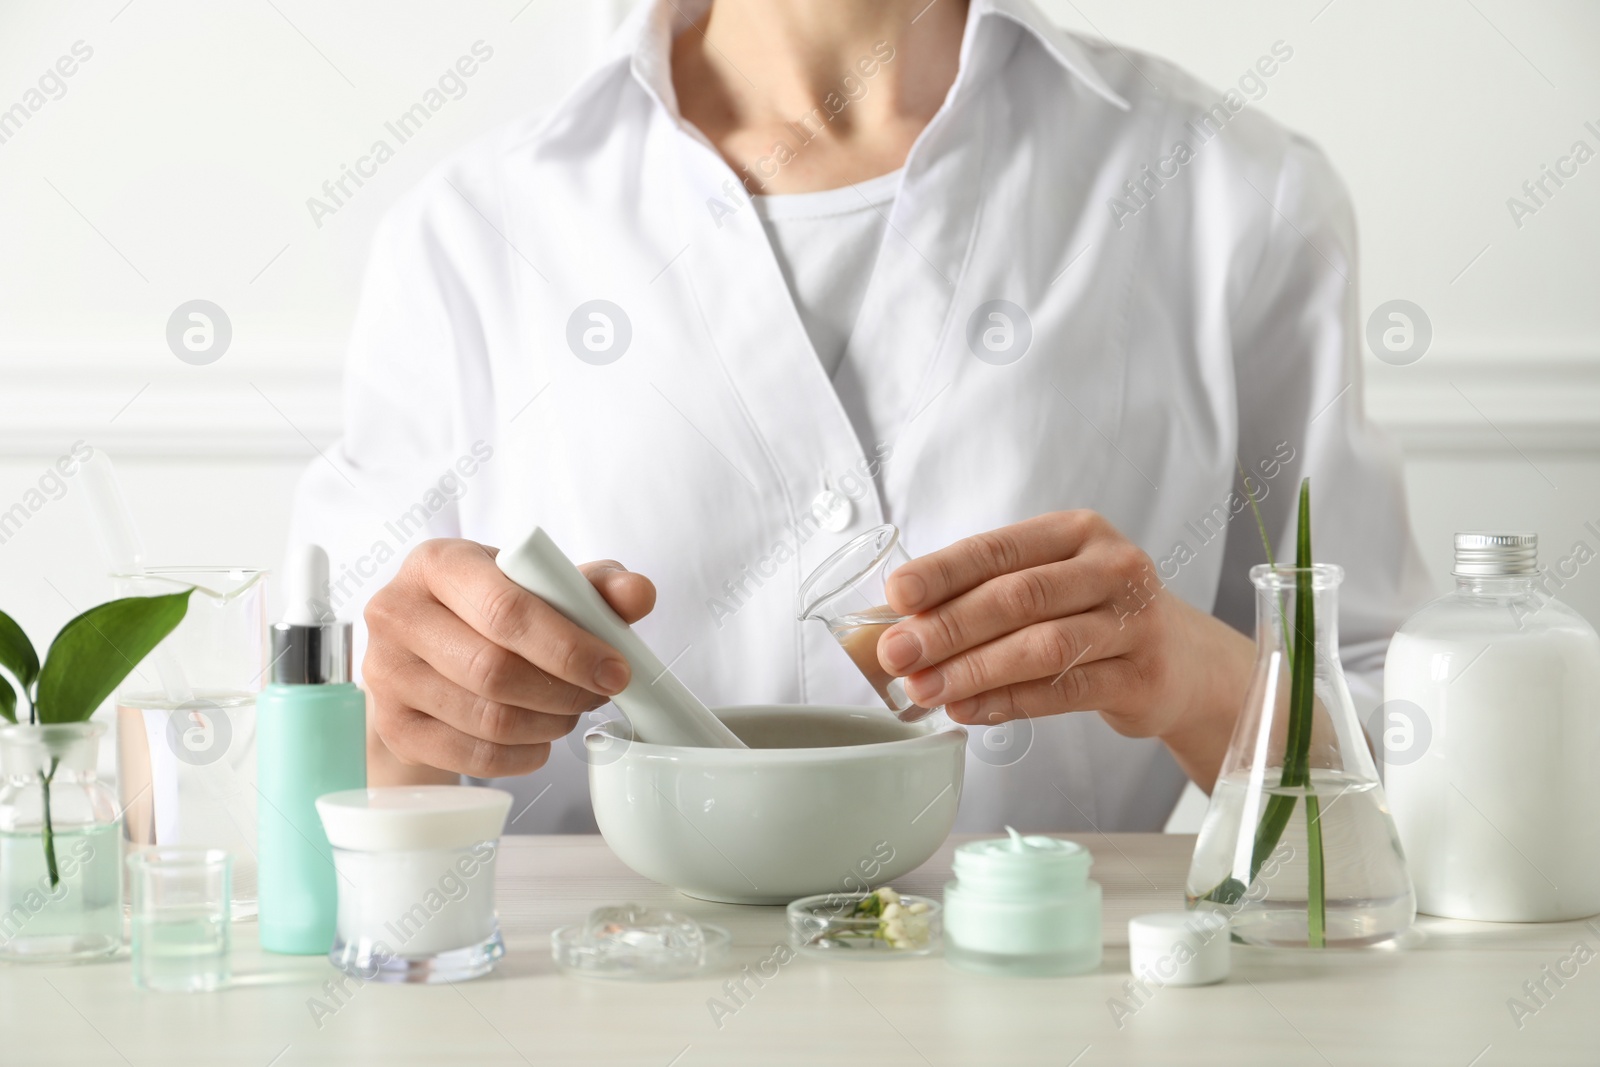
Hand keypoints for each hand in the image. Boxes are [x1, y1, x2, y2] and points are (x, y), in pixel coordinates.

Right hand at [364, 538, 655, 778]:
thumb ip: (595, 585)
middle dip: (564, 690)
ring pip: (487, 719)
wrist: (426, 650)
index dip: (569, 647)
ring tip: (570, 710)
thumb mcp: (540, 583)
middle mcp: (398, 613)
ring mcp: (386, 674)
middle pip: (494, 671)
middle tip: (598, 694)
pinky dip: (523, 756)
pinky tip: (540, 739)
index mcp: (438, 563)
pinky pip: (472, 757)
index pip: (505, 610)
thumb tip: (638, 593)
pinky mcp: (394, 726)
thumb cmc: (491, 608)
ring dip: (548, 724)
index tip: (616, 669)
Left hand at [876, 511, 1239, 747]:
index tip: (896, 595)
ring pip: (1041, 646)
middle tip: (897, 654)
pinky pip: (1064, 693)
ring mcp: (1134, 622)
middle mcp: (1112, 568)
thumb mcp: (1052, 584)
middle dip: (948, 627)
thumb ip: (986, 594)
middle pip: (1017, 597)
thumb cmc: (1096, 615)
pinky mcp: (1142, 677)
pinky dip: (1008, 702)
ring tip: (924, 689)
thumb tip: (901, 623)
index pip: (997, 550)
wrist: (1185, 661)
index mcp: (1077, 532)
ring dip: (973, 670)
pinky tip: (968, 710)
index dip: (942, 572)